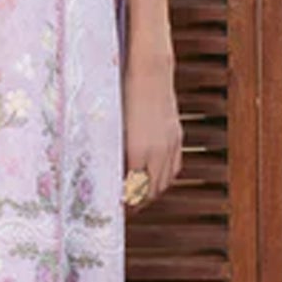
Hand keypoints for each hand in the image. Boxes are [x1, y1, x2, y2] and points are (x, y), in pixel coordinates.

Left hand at [123, 64, 182, 209]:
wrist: (150, 71)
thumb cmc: (123, 93)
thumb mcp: (112, 126)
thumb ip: (112, 152)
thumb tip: (104, 173)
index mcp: (138, 150)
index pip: (134, 190)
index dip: (125, 203)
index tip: (115, 209)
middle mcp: (158, 150)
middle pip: (151, 191)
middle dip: (137, 204)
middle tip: (124, 210)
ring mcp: (170, 144)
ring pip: (165, 182)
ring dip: (151, 194)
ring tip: (137, 198)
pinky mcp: (176, 136)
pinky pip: (174, 168)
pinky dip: (163, 179)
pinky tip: (153, 179)